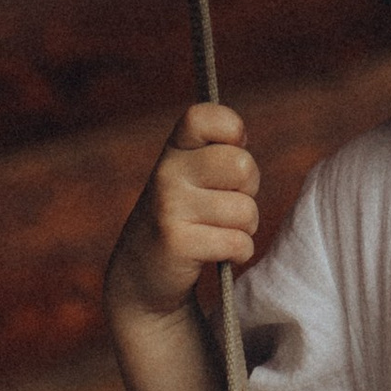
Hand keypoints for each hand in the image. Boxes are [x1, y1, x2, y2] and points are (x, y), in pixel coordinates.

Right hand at [112, 101, 259, 315]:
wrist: (142, 273)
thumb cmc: (185, 217)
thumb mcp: (191, 176)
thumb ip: (218, 153)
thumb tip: (241, 138)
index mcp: (175, 149)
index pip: (206, 117)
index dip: (232, 130)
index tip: (232, 150)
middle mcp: (168, 172)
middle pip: (242, 166)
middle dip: (248, 190)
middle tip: (228, 203)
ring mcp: (170, 206)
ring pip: (245, 211)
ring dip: (245, 228)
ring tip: (219, 232)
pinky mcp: (177, 242)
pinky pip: (239, 243)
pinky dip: (239, 253)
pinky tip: (218, 254)